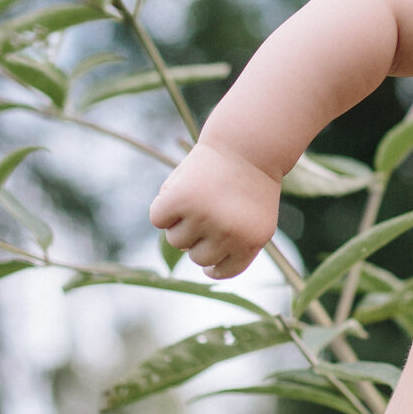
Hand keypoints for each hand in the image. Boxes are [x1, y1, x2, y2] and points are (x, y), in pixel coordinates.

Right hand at [150, 139, 283, 278]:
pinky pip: (159, 218)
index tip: (207, 261)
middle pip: (195, 256)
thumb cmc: (250, 179)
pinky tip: (179, 188)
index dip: (212, 266)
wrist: (247, 142)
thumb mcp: (253, 216)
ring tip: (197, 195)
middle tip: (207, 208)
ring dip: (180, 221)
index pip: (223, 270)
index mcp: (251, 241)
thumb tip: (207, 266)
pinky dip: (163, 206)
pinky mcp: (181, 199)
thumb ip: (233, 244)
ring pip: (175, 240)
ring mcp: (205, 216)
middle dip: (197, 236)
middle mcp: (229, 233)